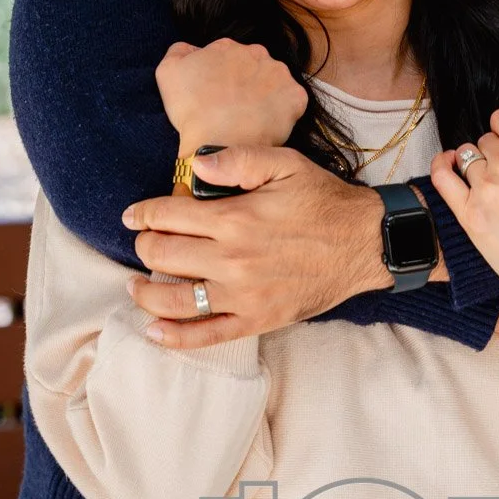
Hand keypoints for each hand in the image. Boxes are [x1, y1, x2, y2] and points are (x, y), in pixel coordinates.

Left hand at [122, 145, 389, 346]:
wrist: (365, 243)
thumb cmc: (324, 201)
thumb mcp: (286, 164)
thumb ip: (238, 160)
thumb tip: (197, 164)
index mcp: (236, 219)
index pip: (169, 216)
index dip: (143, 214)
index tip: (133, 216)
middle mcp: (233, 260)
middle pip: (164, 257)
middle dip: (145, 246)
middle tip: (145, 241)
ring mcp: (243, 296)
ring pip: (175, 301)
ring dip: (146, 292)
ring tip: (136, 283)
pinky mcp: (257, 320)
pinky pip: (206, 336)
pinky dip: (175, 338)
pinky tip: (154, 331)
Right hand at [155, 39, 307, 150]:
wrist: (215, 143)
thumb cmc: (190, 111)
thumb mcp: (167, 71)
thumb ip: (180, 51)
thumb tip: (192, 49)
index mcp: (228, 45)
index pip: (227, 58)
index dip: (222, 78)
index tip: (217, 96)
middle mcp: (257, 52)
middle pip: (252, 68)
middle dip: (245, 84)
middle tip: (233, 108)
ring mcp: (279, 74)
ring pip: (273, 83)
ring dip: (264, 96)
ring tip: (250, 119)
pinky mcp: (295, 97)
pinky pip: (291, 103)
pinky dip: (281, 113)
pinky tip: (266, 124)